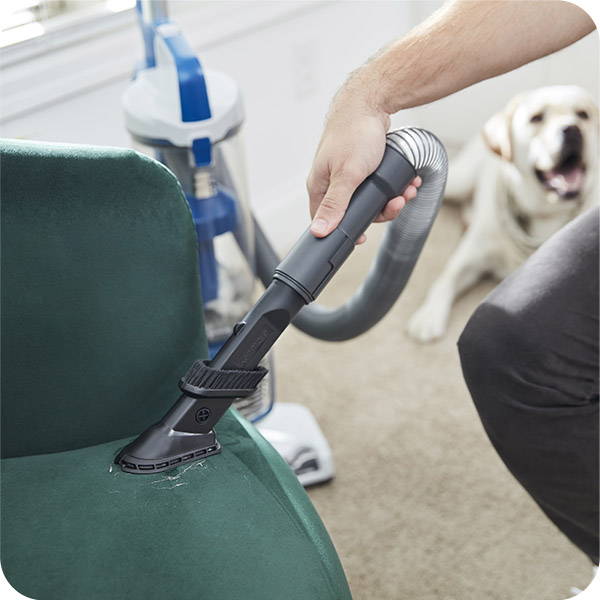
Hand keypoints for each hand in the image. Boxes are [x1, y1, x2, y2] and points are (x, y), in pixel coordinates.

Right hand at [307, 81, 420, 243]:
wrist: (371, 101)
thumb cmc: (354, 133)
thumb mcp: (347, 175)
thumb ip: (335, 205)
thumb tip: (319, 232)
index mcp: (319, 186)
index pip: (324, 220)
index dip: (343, 231)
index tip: (363, 237)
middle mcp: (331, 181)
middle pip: (353, 211)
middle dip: (379, 211)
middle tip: (395, 204)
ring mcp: (347, 173)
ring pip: (370, 198)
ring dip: (391, 198)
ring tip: (406, 191)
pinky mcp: (362, 165)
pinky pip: (379, 185)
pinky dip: (394, 186)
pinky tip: (407, 182)